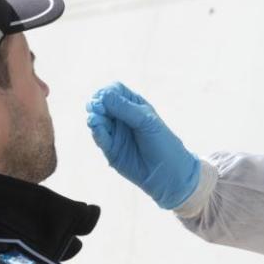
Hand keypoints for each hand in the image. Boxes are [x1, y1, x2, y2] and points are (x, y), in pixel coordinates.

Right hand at [87, 82, 199, 208]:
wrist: (169, 172)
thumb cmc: (163, 142)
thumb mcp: (146, 120)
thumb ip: (124, 108)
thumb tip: (102, 95)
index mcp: (133, 105)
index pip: (114, 91)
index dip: (107, 92)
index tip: (103, 96)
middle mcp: (122, 117)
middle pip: (102, 104)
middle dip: (96, 104)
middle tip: (95, 107)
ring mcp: (115, 133)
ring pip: (98, 121)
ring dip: (94, 118)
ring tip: (94, 119)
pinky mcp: (110, 149)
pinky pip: (100, 138)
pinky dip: (96, 132)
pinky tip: (96, 129)